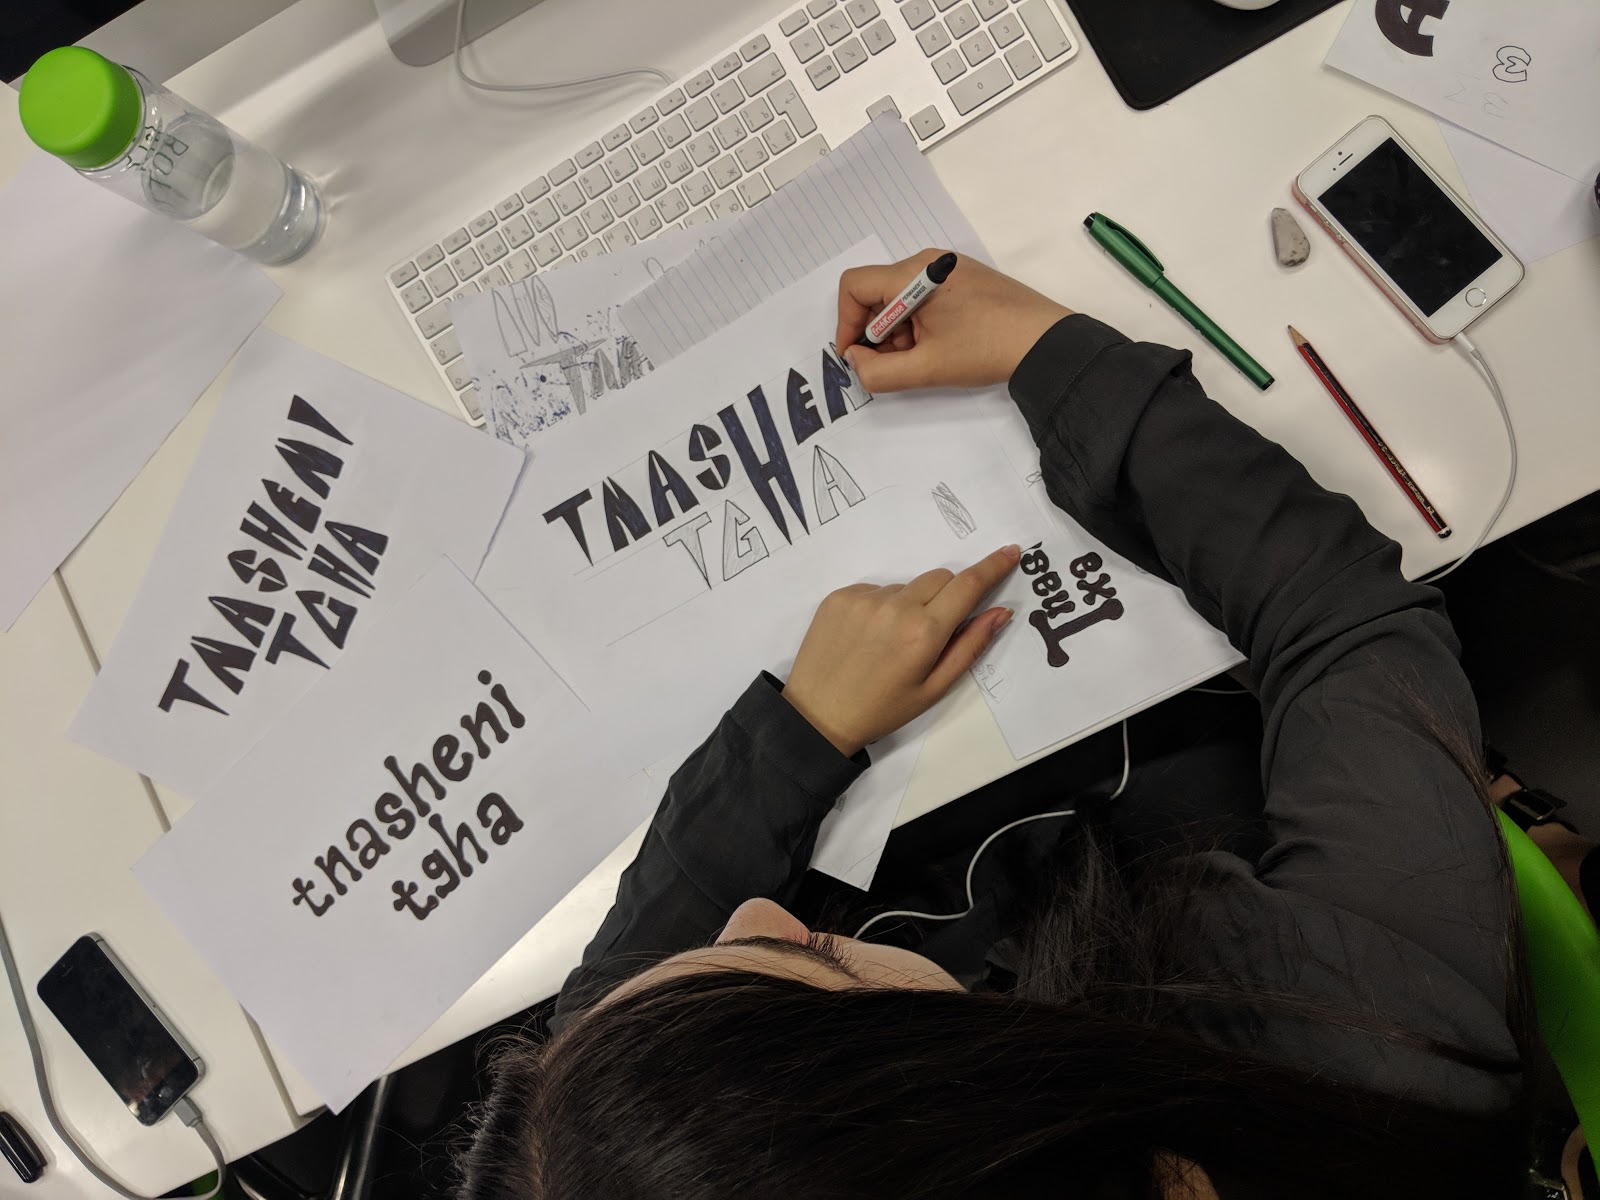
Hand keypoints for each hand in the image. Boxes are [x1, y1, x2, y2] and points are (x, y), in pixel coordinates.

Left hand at [782, 545, 1021, 755]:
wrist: (818, 715)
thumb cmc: (882, 709)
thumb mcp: (934, 688)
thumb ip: (970, 646)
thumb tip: (1000, 612)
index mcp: (924, 632)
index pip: (968, 586)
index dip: (992, 566)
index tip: (1009, 552)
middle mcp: (895, 607)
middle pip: (940, 578)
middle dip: (948, 595)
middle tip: (934, 630)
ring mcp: (864, 598)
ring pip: (906, 586)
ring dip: (910, 604)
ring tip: (890, 642)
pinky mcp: (840, 596)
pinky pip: (876, 589)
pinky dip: (881, 606)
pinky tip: (868, 637)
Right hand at [835, 250, 1072, 392]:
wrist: (1047, 342)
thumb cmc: (989, 349)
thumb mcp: (927, 368)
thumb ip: (878, 371)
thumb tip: (856, 361)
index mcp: (916, 272)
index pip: (855, 285)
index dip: (846, 323)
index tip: (857, 355)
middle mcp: (928, 262)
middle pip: (877, 292)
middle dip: (875, 332)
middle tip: (893, 364)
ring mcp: (948, 269)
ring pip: (899, 298)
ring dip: (897, 332)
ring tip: (921, 359)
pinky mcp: (962, 281)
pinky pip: (923, 298)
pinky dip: (918, 325)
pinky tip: (936, 349)